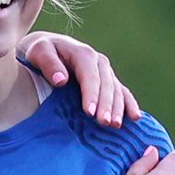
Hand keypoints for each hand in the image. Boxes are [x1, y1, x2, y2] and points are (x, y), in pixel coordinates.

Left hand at [18, 32, 140, 126]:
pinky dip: (129, 104)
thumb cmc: (40, 52)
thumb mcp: (38, 52)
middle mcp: (98, 61)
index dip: (92, 94)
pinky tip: (136, 117)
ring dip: (119, 108)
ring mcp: (105, 71)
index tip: (90, 113)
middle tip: (105, 123)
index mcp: (82, 54)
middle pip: (106, 85)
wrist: (47, 49)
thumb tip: (61, 80)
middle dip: (107, 105)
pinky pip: (122, 92)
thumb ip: (48, 63)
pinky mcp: (108, 81)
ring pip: (116, 90)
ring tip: (116, 125)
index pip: (90, 76)